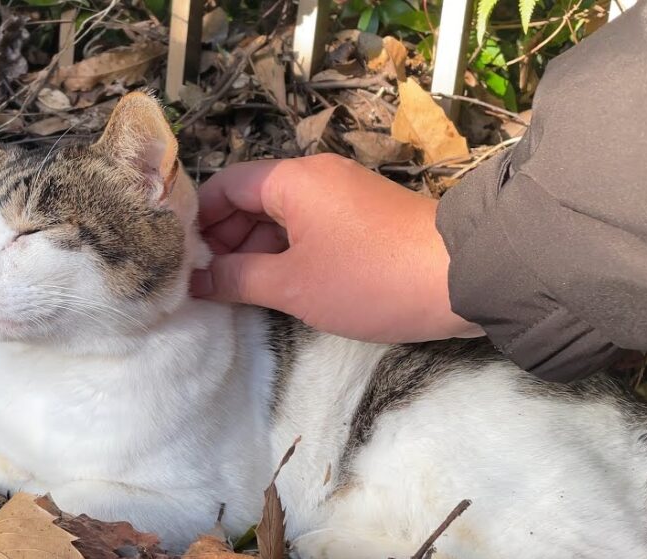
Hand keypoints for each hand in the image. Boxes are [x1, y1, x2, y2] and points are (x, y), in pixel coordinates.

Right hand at [190, 154, 482, 343]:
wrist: (465, 279)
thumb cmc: (371, 278)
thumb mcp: (292, 286)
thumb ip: (236, 279)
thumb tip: (196, 281)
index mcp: (292, 180)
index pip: (225, 186)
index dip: (197, 222)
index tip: (180, 260)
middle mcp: (315, 178)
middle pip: (250, 201)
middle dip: (224, 240)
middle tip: (204, 284)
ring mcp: (341, 197)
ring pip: (278, 219)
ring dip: (254, 252)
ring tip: (235, 293)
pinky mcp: (362, 220)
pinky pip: (307, 229)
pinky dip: (285, 254)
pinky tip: (275, 288)